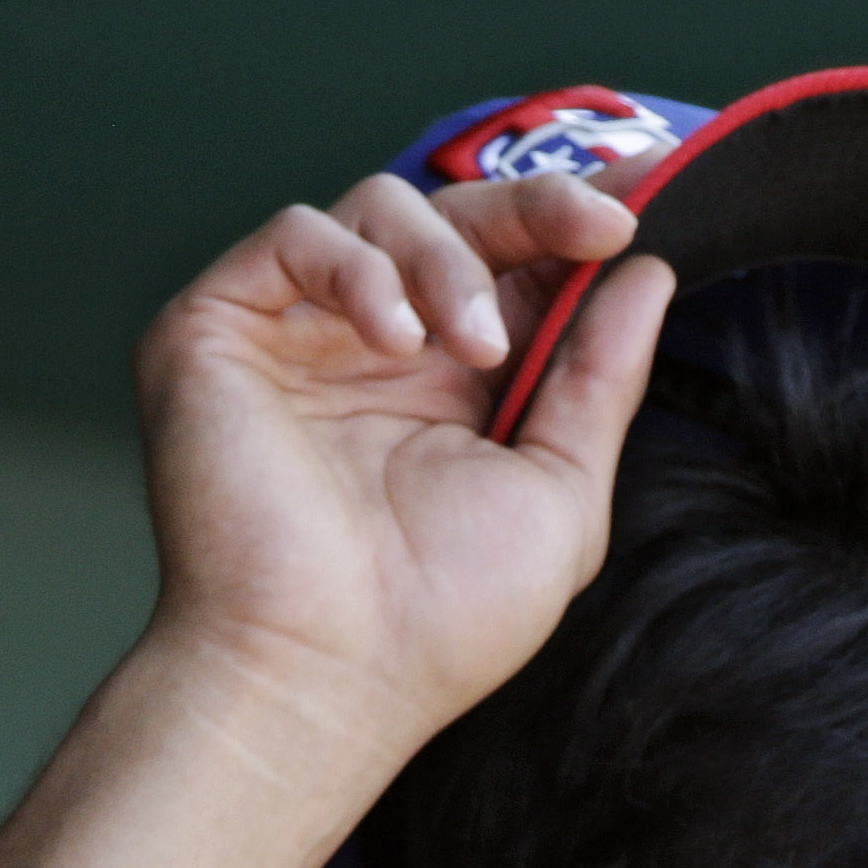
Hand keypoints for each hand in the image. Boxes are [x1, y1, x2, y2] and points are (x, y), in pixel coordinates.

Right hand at [130, 170, 675, 785]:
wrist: (331, 669)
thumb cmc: (442, 617)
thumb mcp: (562, 490)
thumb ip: (601, 379)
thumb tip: (647, 274)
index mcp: (453, 388)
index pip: (512, 267)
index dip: (568, 222)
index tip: (640, 198)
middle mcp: (374, 351)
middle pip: (454, 218)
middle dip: (533, 210)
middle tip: (599, 225)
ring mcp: (297, 335)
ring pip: (378, 210)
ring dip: (447, 260)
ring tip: (474, 350)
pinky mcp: (220, 327)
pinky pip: (294, 235)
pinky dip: (358, 269)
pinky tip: (396, 343)